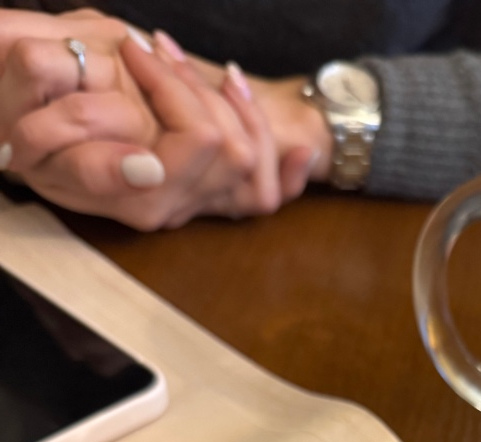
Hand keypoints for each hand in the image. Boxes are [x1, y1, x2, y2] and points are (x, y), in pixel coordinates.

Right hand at [0, 13, 310, 227]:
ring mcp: (198, 205)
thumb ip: (93, 162)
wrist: (38, 152)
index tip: (136, 49)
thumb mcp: (44, 143)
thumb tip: (150, 168)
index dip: (173, 86)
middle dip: (201, 88)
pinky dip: (285, 167)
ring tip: (207, 70)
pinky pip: (266, 197)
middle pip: (233, 147)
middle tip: (157, 49)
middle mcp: (178, 208)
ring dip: (238, 106)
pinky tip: (295, 146)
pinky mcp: (213, 201)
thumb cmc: (39, 141)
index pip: (199, 138)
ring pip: (253, 161)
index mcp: (146, 197)